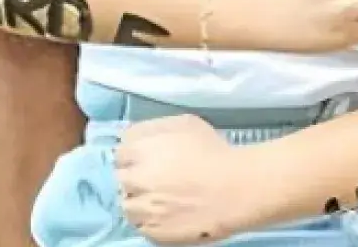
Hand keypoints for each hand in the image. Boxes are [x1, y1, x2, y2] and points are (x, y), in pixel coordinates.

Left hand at [108, 114, 264, 244]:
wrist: (236, 189)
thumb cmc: (215, 151)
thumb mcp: (186, 124)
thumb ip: (155, 128)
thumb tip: (136, 137)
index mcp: (139, 151)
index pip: (120, 154)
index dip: (136, 155)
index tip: (150, 158)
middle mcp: (133, 180)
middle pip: (121, 179)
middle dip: (135, 178)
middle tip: (158, 177)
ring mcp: (141, 209)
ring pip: (128, 206)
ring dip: (140, 201)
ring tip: (163, 198)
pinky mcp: (152, 232)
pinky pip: (142, 226)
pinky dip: (151, 220)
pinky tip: (170, 212)